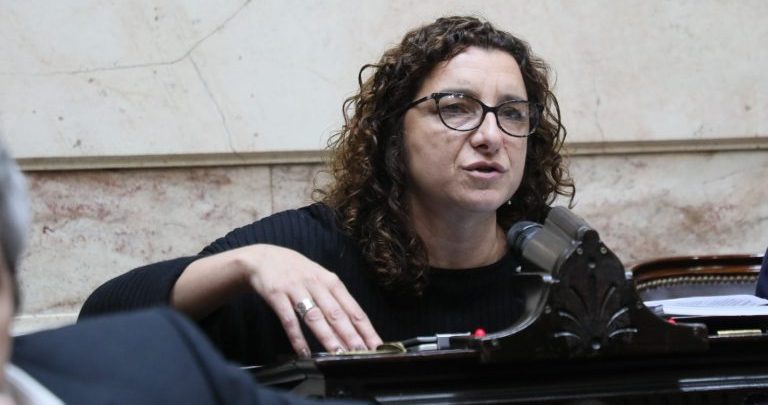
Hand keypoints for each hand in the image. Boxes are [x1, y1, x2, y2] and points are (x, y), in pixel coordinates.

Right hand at [238, 244, 381, 356]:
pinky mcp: (277, 295)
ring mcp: (296, 289)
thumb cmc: (296, 271)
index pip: (352, 307)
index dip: (365, 327)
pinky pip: (289, 319)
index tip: (375, 344)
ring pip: (315, 316)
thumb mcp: (319, 278)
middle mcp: (316, 284)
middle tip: (362, 352)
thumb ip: (334, 298)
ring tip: (338, 353)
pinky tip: (304, 352)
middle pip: (336, 313)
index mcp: (330, 281)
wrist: (262, 257)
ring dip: (328, 337)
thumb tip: (354, 324)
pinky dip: (297, 337)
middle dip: (351, 334)